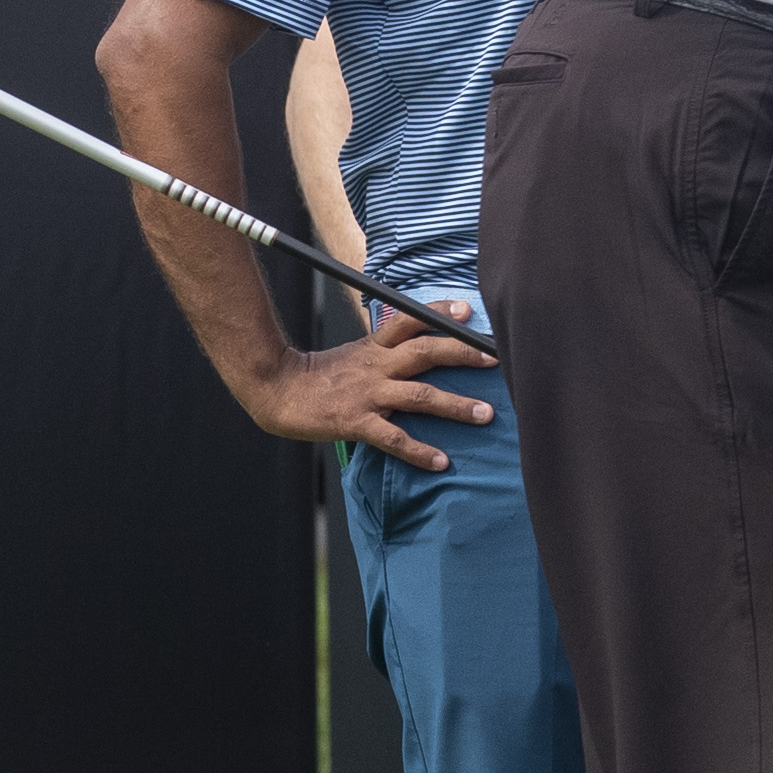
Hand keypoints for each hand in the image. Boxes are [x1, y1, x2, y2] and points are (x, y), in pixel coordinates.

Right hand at [236, 306, 498, 466]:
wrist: (276, 390)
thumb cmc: (320, 376)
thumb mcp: (356, 354)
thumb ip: (387, 351)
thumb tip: (421, 346)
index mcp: (375, 346)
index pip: (411, 321)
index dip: (439, 313)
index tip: (469, 311)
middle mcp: (376, 366)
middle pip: (425, 352)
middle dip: (462, 353)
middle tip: (496, 358)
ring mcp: (368, 394)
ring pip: (419, 396)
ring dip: (455, 405)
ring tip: (485, 414)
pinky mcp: (356, 422)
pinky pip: (394, 438)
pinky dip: (420, 451)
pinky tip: (441, 462)